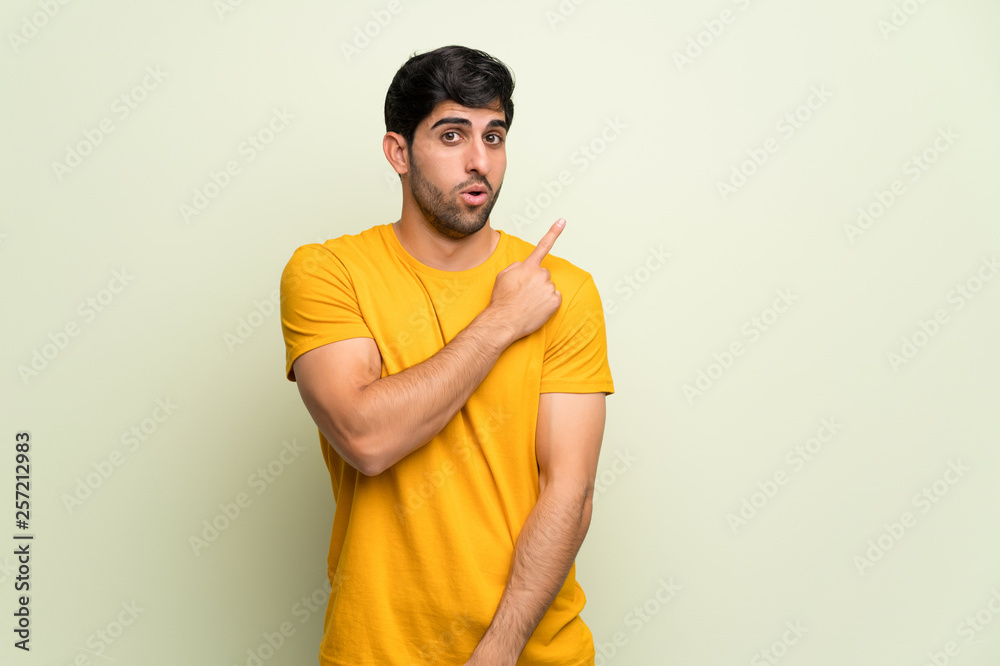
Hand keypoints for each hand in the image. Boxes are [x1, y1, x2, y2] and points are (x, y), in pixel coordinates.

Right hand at [488, 218, 564, 342]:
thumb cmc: (502, 300)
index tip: (562, 221)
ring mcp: (549, 288)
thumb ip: (516, 266)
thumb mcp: (503, 276)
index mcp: (528, 267)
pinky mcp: (555, 301)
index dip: (553, 232)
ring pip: (548, 287)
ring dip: (541, 293)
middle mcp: (540, 275)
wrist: (504, 321)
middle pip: (543, 273)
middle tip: (524, 293)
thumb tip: (524, 267)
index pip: (542, 246)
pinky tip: (536, 308)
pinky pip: (554, 298)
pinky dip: (547, 303)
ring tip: (528, 303)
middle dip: (536, 281)